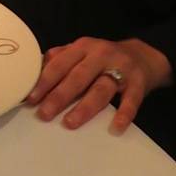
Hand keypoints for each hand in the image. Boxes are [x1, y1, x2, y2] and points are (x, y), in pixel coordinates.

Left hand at [27, 36, 171, 130]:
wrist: (143, 55)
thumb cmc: (103, 58)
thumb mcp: (82, 52)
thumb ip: (60, 58)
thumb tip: (34, 71)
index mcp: (83, 47)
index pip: (60, 64)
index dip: (45, 82)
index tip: (31, 99)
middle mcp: (101, 54)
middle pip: (78, 77)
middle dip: (59, 96)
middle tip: (44, 114)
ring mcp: (121, 68)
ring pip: (100, 89)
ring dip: (84, 107)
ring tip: (70, 122)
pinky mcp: (138, 82)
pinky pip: (131, 100)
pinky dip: (124, 114)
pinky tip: (116, 128)